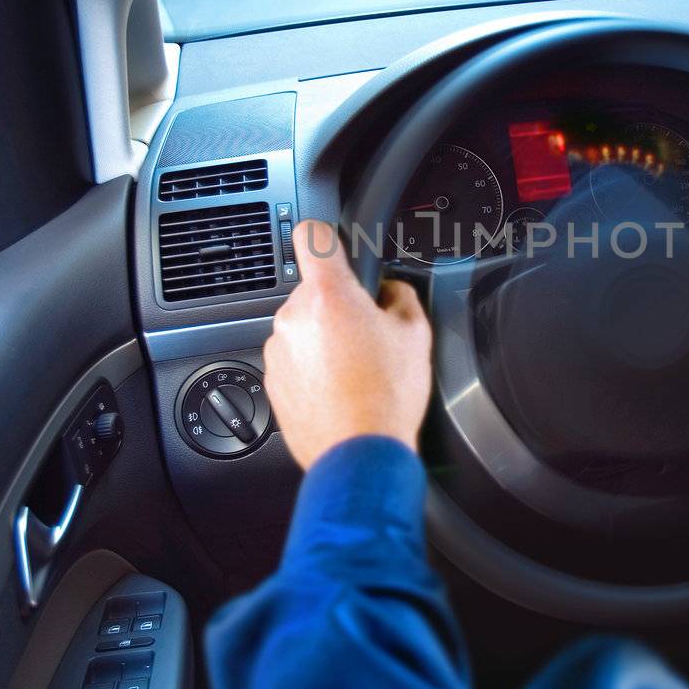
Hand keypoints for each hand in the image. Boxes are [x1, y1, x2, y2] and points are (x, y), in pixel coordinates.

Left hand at [262, 220, 432, 469]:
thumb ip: (400, 296)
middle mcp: (294, 317)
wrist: (359, 452)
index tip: (336, 248)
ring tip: (356, 370)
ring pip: (304, 327)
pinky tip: (340, 389)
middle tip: (368, 335)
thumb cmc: (386, 397)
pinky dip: (313, 368)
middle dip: (339, 306)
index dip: (326, 237)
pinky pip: (295, 359)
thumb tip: (390, 291)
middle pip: (314, 291)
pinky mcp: (272, 380)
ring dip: (325, 339)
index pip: (311, 235)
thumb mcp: (416, 334)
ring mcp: (278, 350)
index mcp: (329, 295)